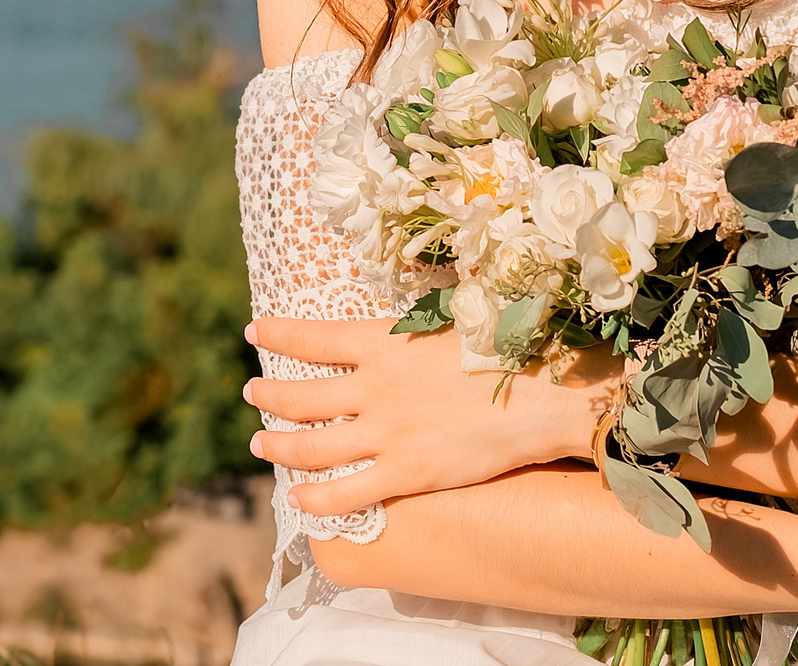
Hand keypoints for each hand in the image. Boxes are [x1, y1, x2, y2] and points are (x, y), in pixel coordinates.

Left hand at [244, 316, 621, 514]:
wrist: (545, 395)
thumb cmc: (508, 346)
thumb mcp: (453, 314)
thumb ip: (416, 318)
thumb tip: (401, 295)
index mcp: (384, 341)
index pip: (312, 336)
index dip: (277, 334)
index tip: (254, 331)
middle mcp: (373, 387)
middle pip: (300, 394)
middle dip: (268, 394)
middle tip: (253, 393)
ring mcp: (386, 434)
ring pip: (309, 445)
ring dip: (278, 444)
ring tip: (260, 442)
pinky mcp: (405, 474)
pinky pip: (345, 492)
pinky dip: (315, 499)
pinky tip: (299, 501)